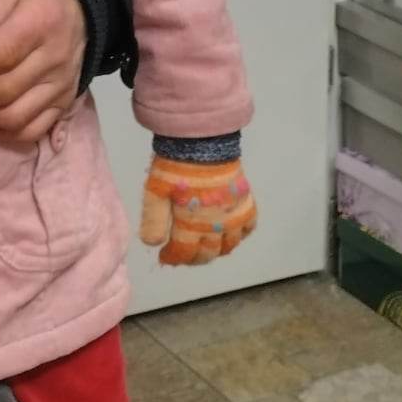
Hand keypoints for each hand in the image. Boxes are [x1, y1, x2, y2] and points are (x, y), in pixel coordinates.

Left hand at [140, 156, 257, 266]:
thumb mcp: (155, 191)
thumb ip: (154, 220)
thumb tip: (152, 244)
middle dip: (193, 258)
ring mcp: (234, 216)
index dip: (173, 258)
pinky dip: (240, 236)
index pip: (184, 253)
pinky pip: (249, 227)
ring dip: (216, 251)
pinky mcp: (246, 202)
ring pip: (229, 246)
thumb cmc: (175, 167)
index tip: (164, 257)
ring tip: (204, 246)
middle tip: (182, 254)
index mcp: (192, 225)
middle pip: (207, 254)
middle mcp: (217, 227)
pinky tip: (230, 233)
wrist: (202, 142)